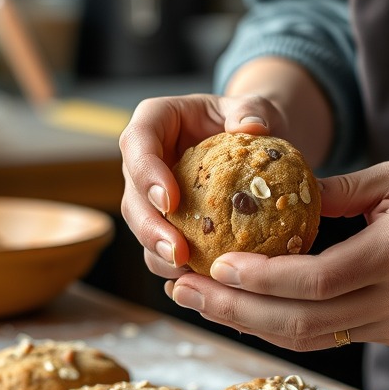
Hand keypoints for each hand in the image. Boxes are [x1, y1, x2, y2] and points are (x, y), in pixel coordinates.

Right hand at [118, 92, 288, 279]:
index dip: (146, 173)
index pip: (137, 143)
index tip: (170, 199)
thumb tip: (253, 127)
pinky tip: (200, 283)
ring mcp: (151, 194)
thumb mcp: (254, 107)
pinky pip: (163, 248)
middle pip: (133, 196)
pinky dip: (178, 266)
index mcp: (154, 122)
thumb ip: (252, 111)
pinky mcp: (166, 221)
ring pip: (142, 228)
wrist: (255, 143)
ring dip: (160, 254)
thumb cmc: (249, 119)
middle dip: (150, 228)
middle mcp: (144, 161)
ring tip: (188, 274)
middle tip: (177, 253)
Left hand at [164, 160, 388, 349]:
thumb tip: (266, 196)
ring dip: (249, 323)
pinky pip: (329, 336)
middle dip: (236, 311)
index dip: (262, 280)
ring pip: (311, 339)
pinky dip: (281, 325)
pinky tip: (243, 308)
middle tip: (183, 291)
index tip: (217, 266)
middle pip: (304, 323)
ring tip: (200, 300)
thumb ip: (333, 191)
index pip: (317, 282)